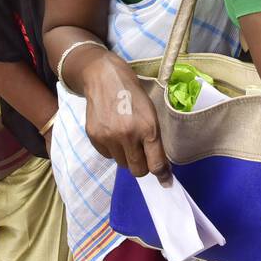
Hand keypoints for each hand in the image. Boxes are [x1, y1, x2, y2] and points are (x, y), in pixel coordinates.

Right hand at [81, 51, 168, 179]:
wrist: (104, 78)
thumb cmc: (133, 95)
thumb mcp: (151, 113)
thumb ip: (155, 140)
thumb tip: (160, 168)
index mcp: (148, 128)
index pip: (156, 164)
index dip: (162, 175)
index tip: (165, 182)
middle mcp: (128, 135)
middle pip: (138, 170)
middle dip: (142, 166)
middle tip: (142, 155)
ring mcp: (109, 137)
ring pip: (122, 164)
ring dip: (126, 156)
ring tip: (125, 136)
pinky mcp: (94, 137)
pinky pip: (107, 156)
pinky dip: (112, 149)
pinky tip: (112, 131)